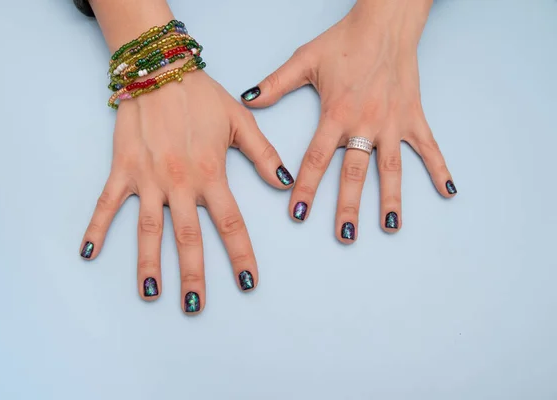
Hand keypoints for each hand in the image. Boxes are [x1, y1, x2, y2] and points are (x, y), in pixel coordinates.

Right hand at [79, 71, 293, 312]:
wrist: (160, 70)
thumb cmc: (202, 96)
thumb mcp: (241, 121)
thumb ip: (263, 154)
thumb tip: (285, 183)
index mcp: (211, 174)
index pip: (230, 223)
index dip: (241, 255)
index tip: (248, 282)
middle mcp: (180, 183)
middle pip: (188, 237)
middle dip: (194, 273)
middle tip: (196, 305)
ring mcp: (148, 179)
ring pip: (149, 229)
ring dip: (149, 263)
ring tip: (150, 294)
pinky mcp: (123, 170)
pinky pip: (107, 203)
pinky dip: (97, 227)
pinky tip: (89, 252)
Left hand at [241, 0, 455, 241]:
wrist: (385, 22)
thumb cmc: (345, 41)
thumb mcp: (305, 59)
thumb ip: (276, 84)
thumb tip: (248, 98)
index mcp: (336, 113)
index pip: (317, 159)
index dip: (306, 188)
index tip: (298, 214)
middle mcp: (365, 123)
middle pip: (355, 172)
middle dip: (348, 206)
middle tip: (344, 235)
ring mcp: (393, 122)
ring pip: (392, 167)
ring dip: (391, 198)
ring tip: (390, 227)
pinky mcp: (414, 116)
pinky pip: (428, 147)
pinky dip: (439, 168)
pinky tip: (448, 190)